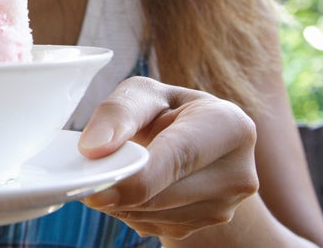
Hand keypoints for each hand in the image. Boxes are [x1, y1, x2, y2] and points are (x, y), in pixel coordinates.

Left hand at [79, 76, 258, 239]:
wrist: (192, 139)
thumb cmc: (166, 111)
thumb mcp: (143, 94)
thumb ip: (117, 113)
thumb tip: (93, 147)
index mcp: (230, 126)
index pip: (179, 158)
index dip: (137, 178)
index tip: (98, 190)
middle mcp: (238, 172)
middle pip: (165, 195)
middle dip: (119, 192)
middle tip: (85, 182)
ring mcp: (226, 206)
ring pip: (156, 216)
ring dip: (122, 202)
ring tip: (115, 172)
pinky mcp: (206, 228)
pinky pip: (155, 227)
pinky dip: (132, 212)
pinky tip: (133, 188)